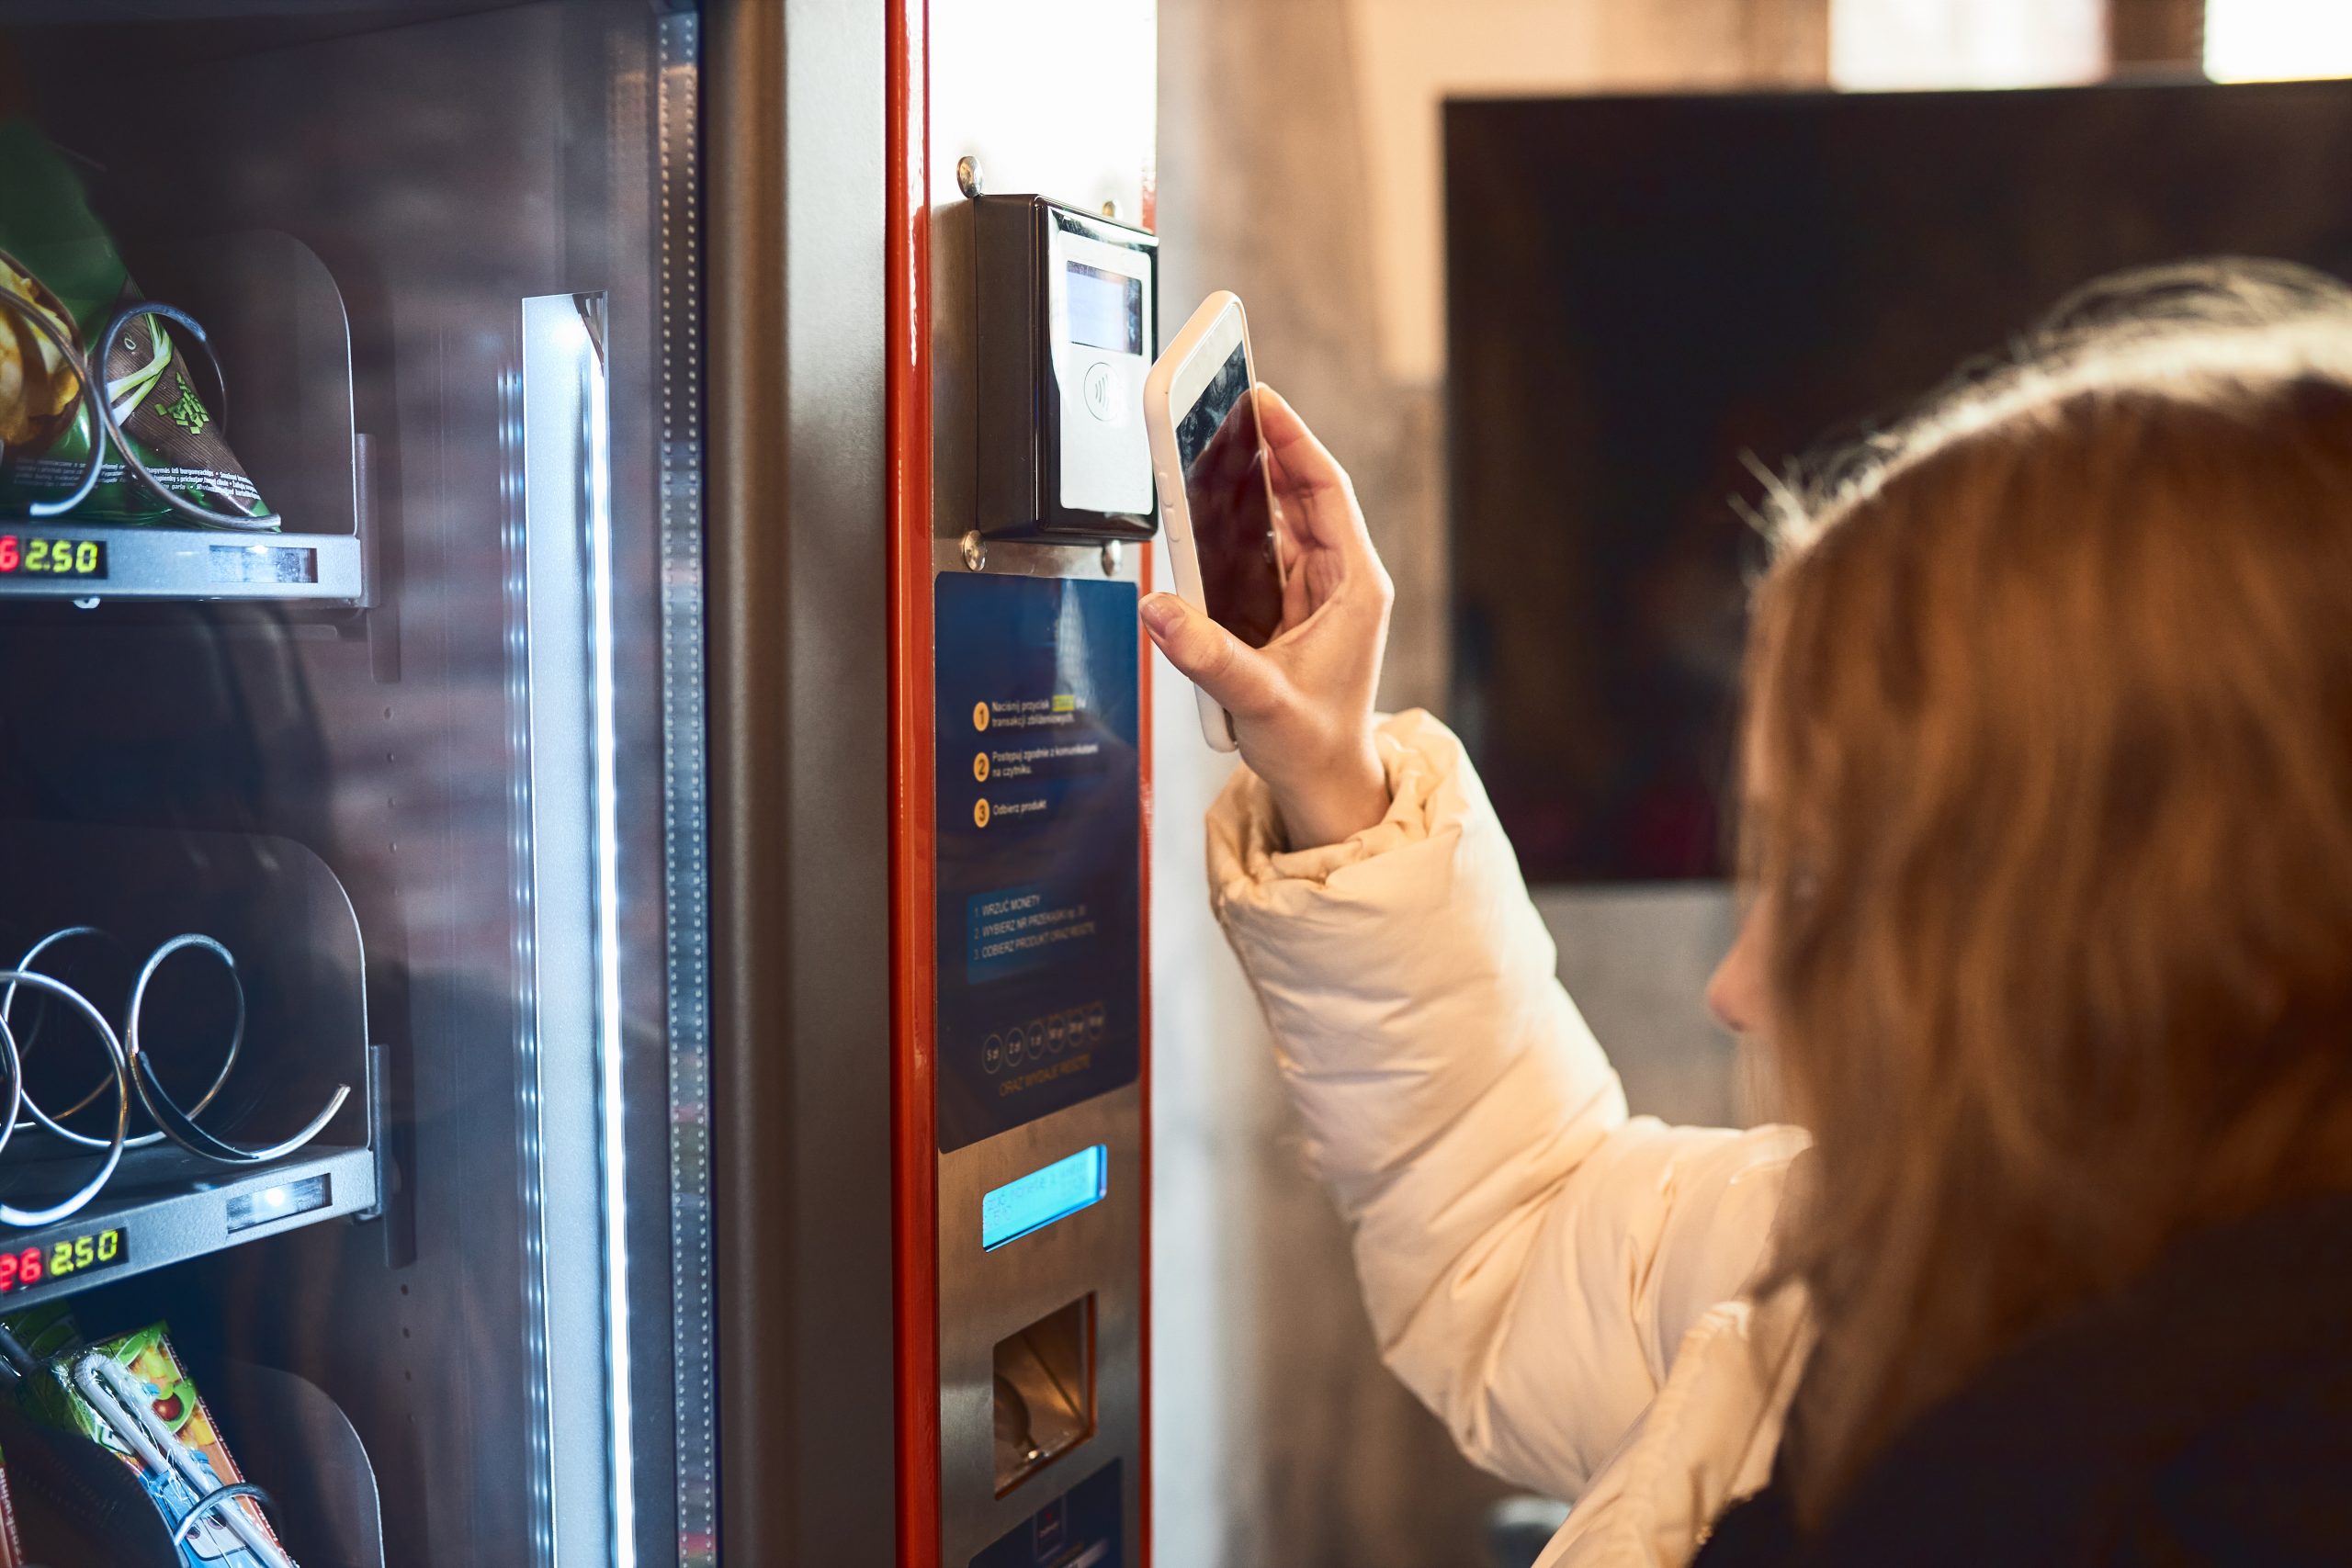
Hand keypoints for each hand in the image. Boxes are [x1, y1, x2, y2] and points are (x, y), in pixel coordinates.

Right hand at [1142, 386, 1393, 848]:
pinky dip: (1239, 522)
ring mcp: (1316, 593)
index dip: (1294, 441)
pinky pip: (1265, 548)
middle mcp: (1341, 582)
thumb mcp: (1260, 699)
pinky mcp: (1291, 608)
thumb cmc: (1312, 747)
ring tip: (1215, 442)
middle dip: (1267, 447)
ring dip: (1252, 481)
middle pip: (1304, 492)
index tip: (1264, 402)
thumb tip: (1161, 610)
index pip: (1326, 492)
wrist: (1323, 784)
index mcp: (1355, 588)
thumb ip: (1210, 656)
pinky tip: (1211, 504)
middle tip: (1228, 407)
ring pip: (1284, 516)